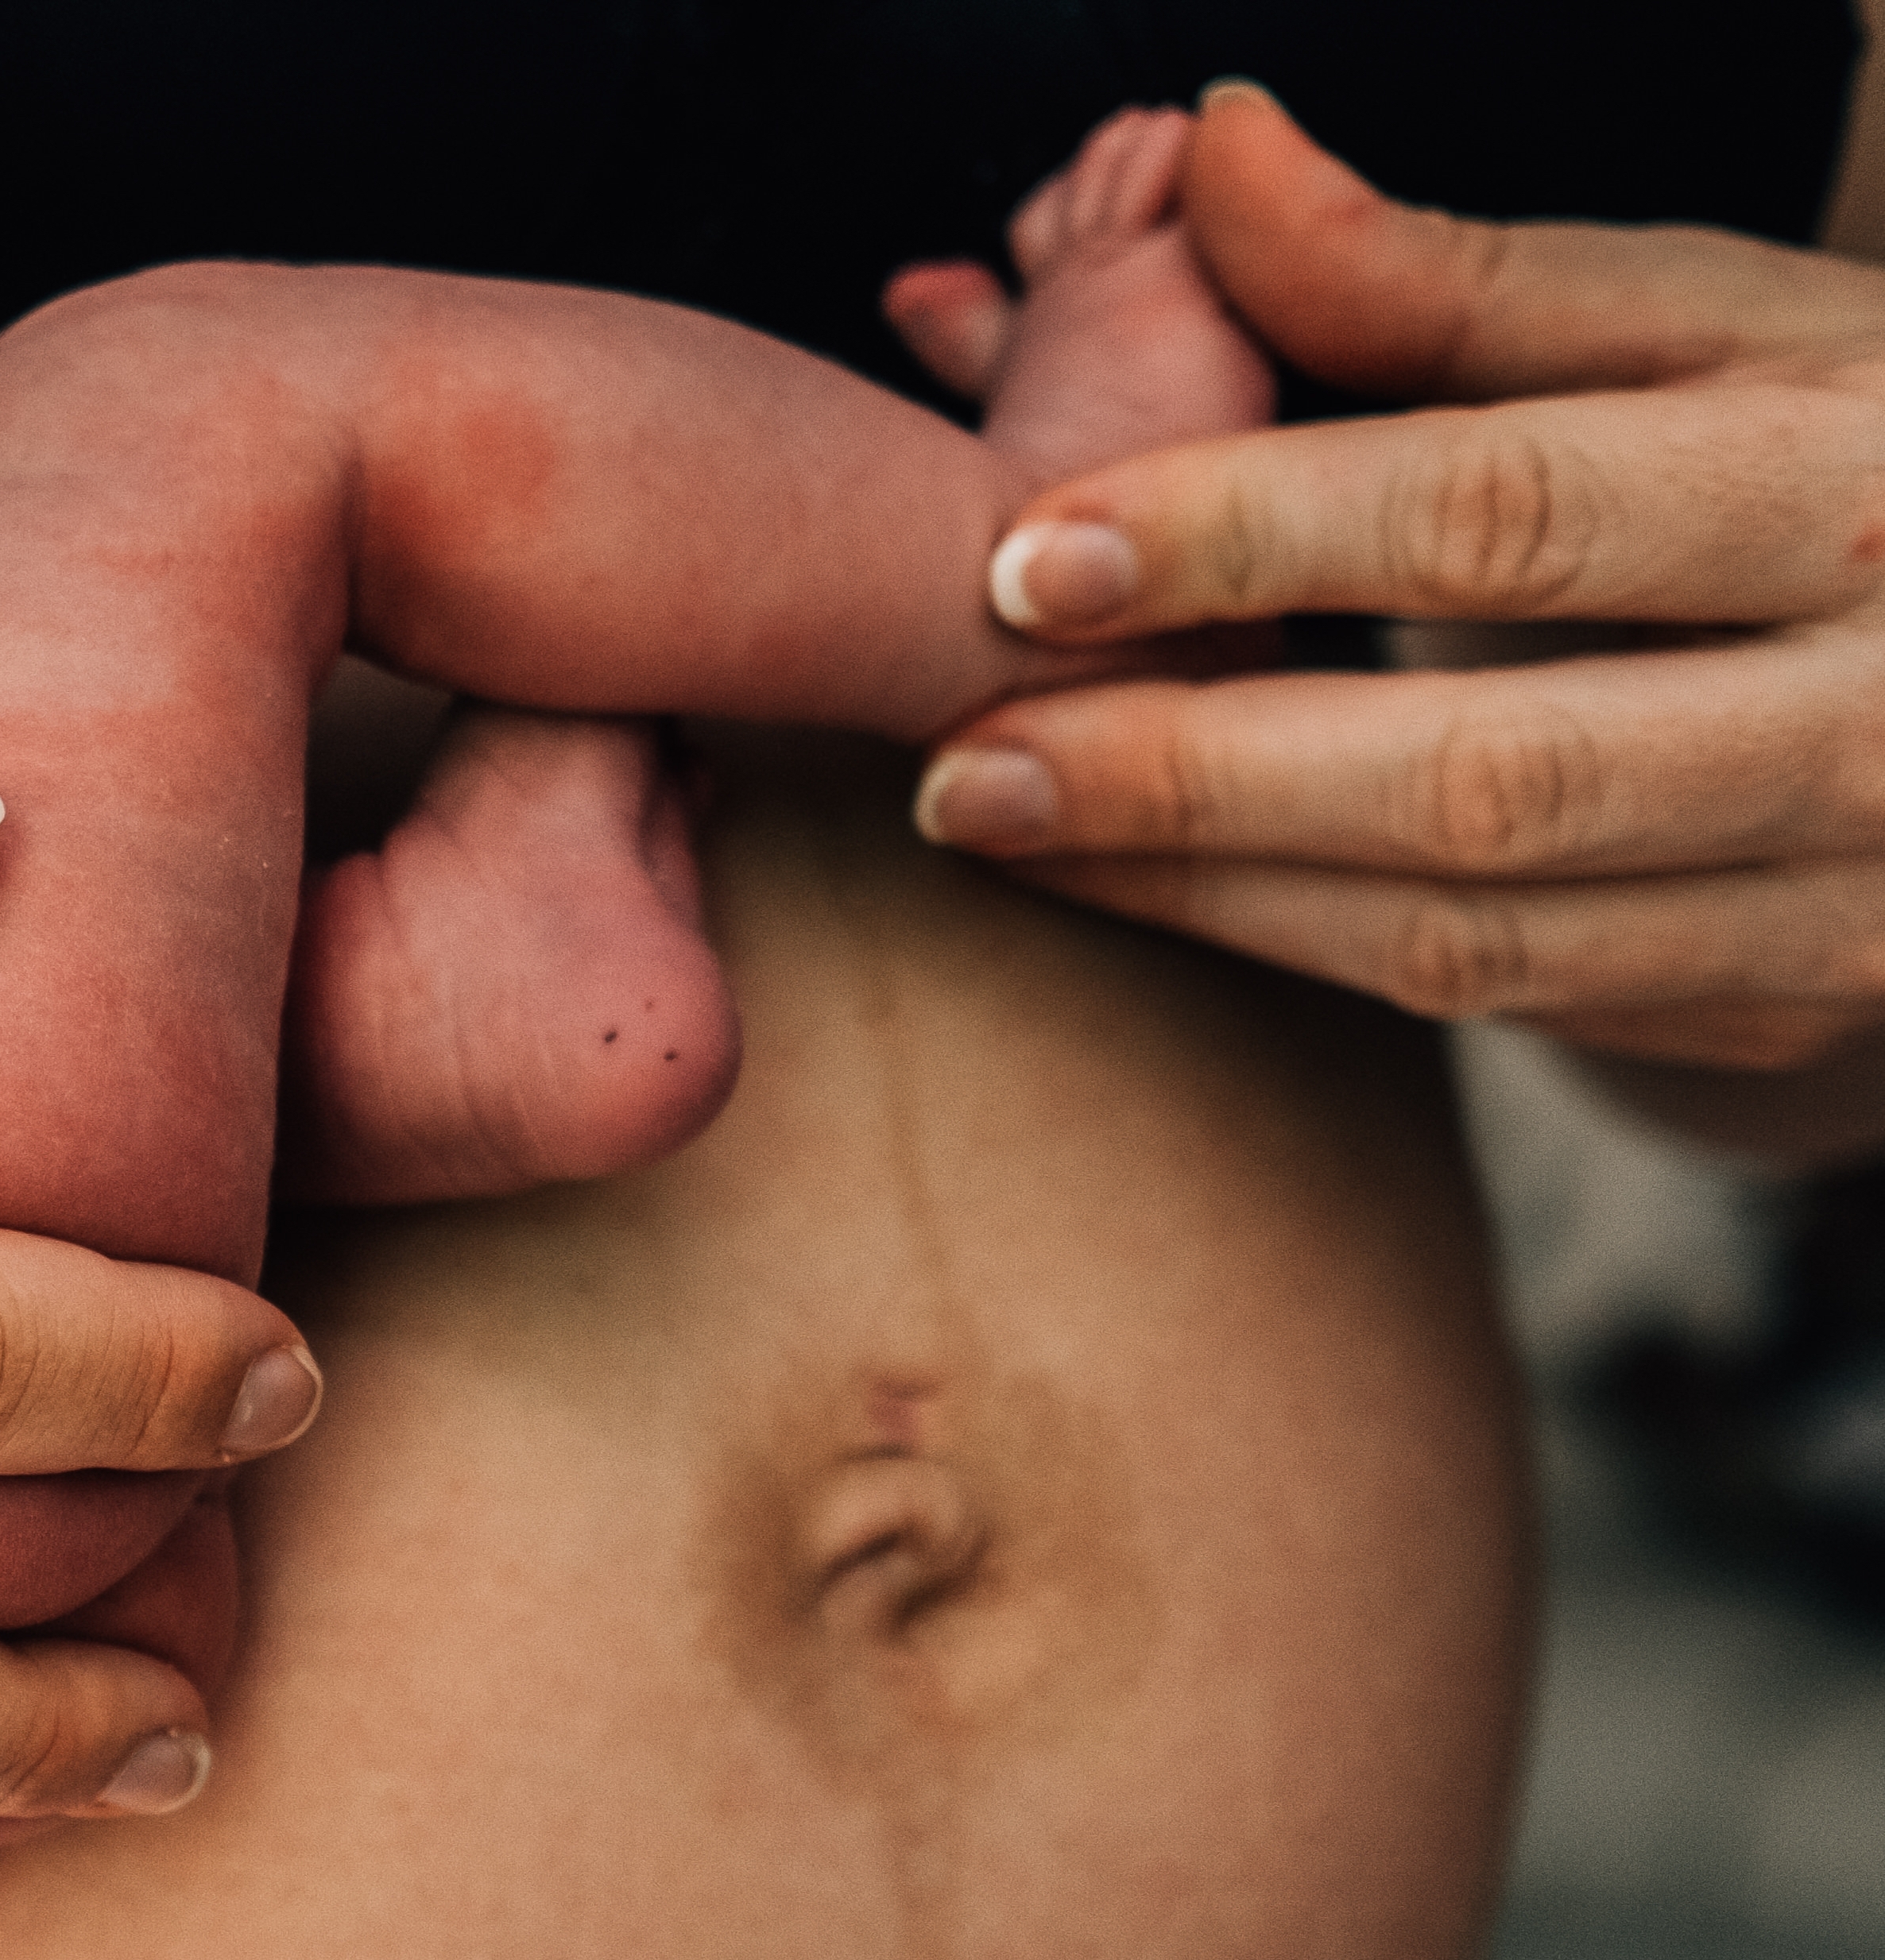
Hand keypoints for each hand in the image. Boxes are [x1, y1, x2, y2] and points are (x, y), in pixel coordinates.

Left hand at [912, 82, 1884, 1154]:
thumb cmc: (1856, 448)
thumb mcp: (1718, 324)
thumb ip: (1455, 279)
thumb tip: (1223, 153)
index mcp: (1865, 482)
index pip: (1517, 512)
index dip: (1256, 536)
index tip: (1031, 554)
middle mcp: (1880, 716)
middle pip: (1489, 779)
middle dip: (1194, 777)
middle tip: (962, 761)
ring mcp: (1843, 899)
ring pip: (1475, 938)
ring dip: (1205, 891)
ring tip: (996, 822)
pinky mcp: (1779, 1012)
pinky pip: (1507, 1006)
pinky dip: (1296, 947)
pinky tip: (1144, 881)